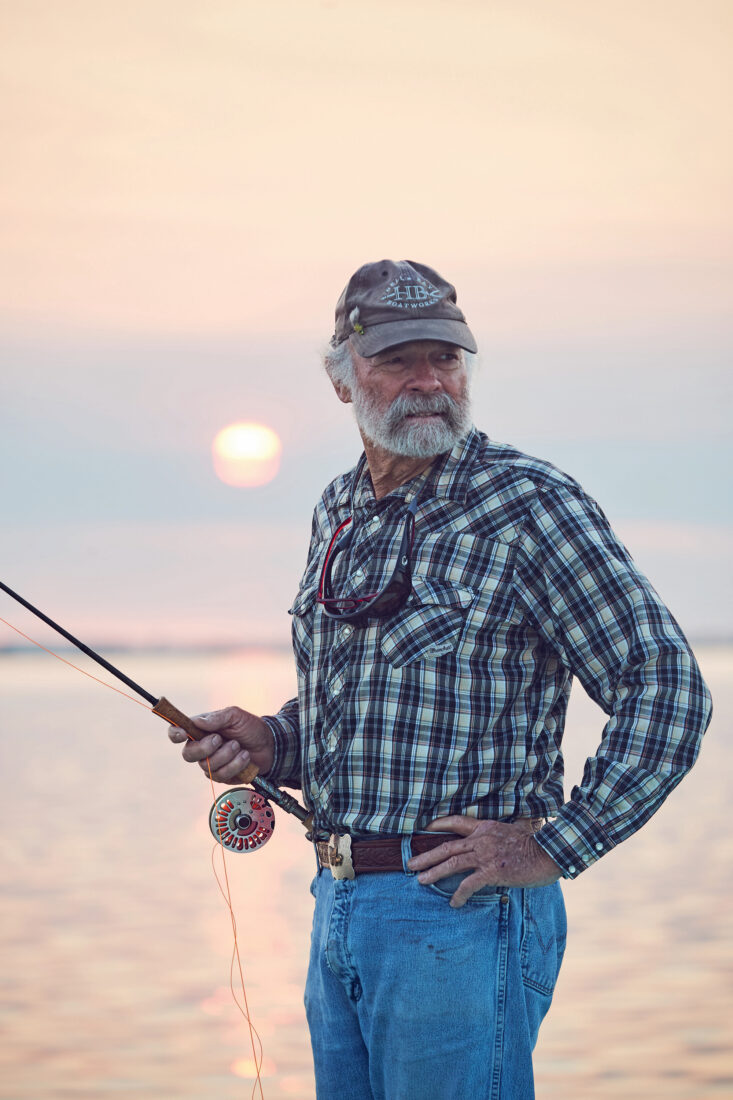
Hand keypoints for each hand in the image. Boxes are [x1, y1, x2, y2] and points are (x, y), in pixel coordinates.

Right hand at [167, 706, 274, 783]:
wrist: (269, 744)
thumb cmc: (250, 727)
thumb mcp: (235, 715)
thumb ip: (217, 718)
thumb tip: (197, 721)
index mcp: (200, 729)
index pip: (177, 732)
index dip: (175, 734)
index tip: (183, 733)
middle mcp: (202, 747)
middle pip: (188, 754)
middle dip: (204, 748)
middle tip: (220, 739)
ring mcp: (211, 763)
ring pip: (207, 766)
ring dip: (226, 755)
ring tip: (239, 746)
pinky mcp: (222, 775)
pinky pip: (221, 775)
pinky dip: (235, 765)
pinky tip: (245, 757)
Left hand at [407, 815, 560, 907]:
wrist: (549, 853)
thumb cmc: (535, 844)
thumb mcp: (514, 830)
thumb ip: (500, 834)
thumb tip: (498, 837)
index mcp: (485, 827)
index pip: (456, 821)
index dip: (438, 824)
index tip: (423, 829)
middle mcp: (481, 839)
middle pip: (447, 846)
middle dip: (427, 856)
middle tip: (411, 864)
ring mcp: (485, 855)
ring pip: (452, 862)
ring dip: (434, 872)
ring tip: (421, 881)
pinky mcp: (492, 872)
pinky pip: (469, 884)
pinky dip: (459, 894)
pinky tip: (454, 903)